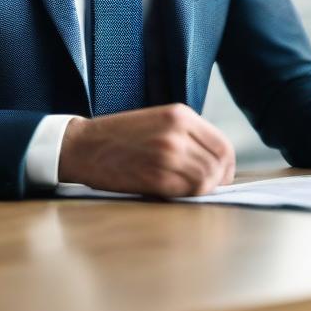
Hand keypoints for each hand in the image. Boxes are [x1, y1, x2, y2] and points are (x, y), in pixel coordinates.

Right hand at [58, 103, 236, 196]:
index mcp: (180, 115)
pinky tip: (174, 192)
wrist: (83, 146)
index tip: (221, 176)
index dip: (227, 166)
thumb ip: (187, 135)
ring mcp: (168, 155)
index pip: (222, 145)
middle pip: (218, 165)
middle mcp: (178, 132)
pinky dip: (186, 195)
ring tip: (187, 190)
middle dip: (217, 181)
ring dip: (202, 190)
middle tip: (205, 189)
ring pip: (206, 180)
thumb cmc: (120, 135)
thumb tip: (214, 162)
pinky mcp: (156, 177)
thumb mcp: (158, 120)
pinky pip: (186, 192)